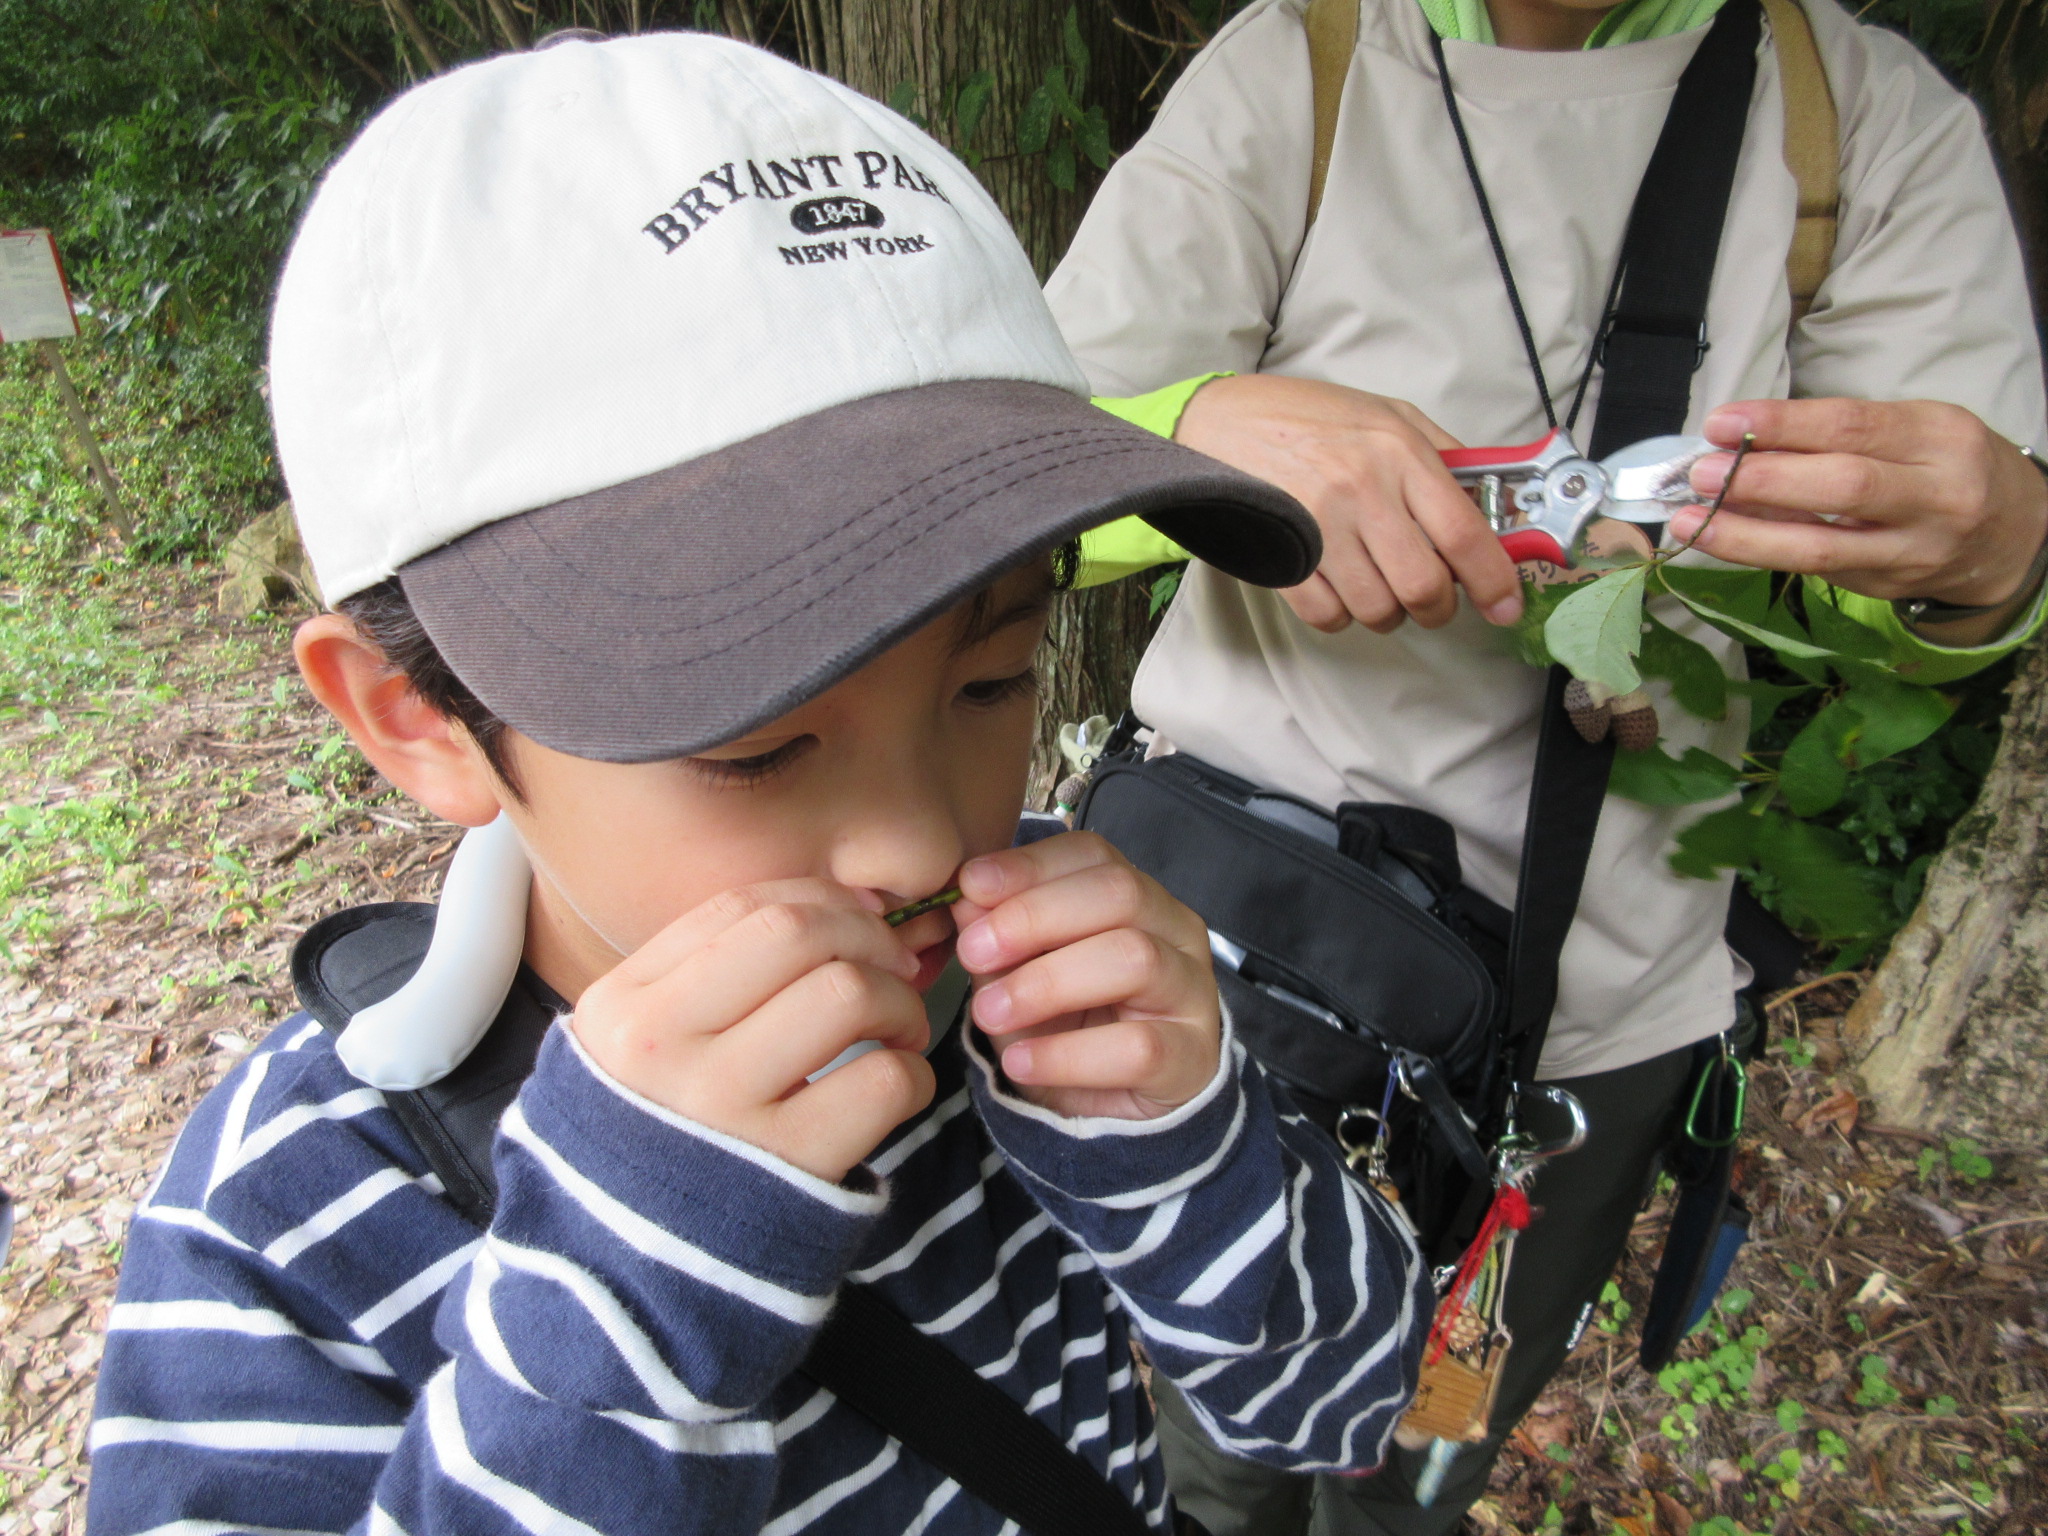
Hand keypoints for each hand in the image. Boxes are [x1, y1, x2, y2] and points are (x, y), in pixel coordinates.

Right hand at [569, 880, 935, 1183]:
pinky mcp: (790, 1166)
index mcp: (621, 1007)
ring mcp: (724, 1108)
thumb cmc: (651, 1151)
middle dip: (868, 938)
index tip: (854, 923)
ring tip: (896, 1031)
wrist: (628, 1287)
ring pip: (846, 992)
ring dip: (898, 1001)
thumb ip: (699, 983)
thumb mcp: (631, 1057)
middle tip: (891, 971)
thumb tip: (830, 913)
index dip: (820, 902)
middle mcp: (662, 1048)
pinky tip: (898, 1091)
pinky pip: (884, 1080)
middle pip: (798, 935)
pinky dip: (913, 1075)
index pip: (741, 907)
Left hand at [952, 832, 1220, 1119]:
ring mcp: (1191, 990)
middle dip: (1036, 915)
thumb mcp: (1023, 972)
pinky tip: (1019, 1063)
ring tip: (988, 1013)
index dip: (1030, 865)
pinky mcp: (1191, 1056)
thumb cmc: (1072, 1021)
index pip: (1093, 854)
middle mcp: (1175, 929)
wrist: (1118, 1105)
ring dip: (1048, 983)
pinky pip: (1136, 1046)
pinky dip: (1067, 1054)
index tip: (969, 884)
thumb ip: (999, 935)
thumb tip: (964, 900)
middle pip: (1119, 893)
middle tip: (972, 950)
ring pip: (1135, 958)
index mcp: (1136, 895)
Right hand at [1174, 373, 1523, 633]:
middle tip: (1432, 602)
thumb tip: (1491, 503)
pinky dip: (1341, 617)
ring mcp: (1318, 526)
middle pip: (1423, 585)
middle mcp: (1362, 490)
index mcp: (1397, 451)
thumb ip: (1440, 455)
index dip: (1493, 580)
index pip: (1463, 532)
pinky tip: (1339, 590)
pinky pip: (1327, 616)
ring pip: (1377, 609)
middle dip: (1437, 608)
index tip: (1506, 606)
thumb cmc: (1307, 417)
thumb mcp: (1385, 414)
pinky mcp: (1281, 555)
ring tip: (1377, 586)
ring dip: (1387, 613)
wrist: (1219, 421)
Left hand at [1670, 399, 2047, 629]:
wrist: (2013, 533)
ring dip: (1746, 535)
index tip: (1722, 423)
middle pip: (1841, 487)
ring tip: (1692, 519)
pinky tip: (1723, 540)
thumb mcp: (1913, 428)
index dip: (1781, 425)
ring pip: (1822, 548)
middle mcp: (1935, 495)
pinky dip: (1764, 553)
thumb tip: (1741, 442)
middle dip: (1761, 481)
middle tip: (1703, 473)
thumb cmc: (1945, 465)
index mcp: (1939, 436)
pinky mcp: (1888, 587)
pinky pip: (1816, 571)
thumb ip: (1836, 435)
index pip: (1851, 426)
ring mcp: (1913, 549)